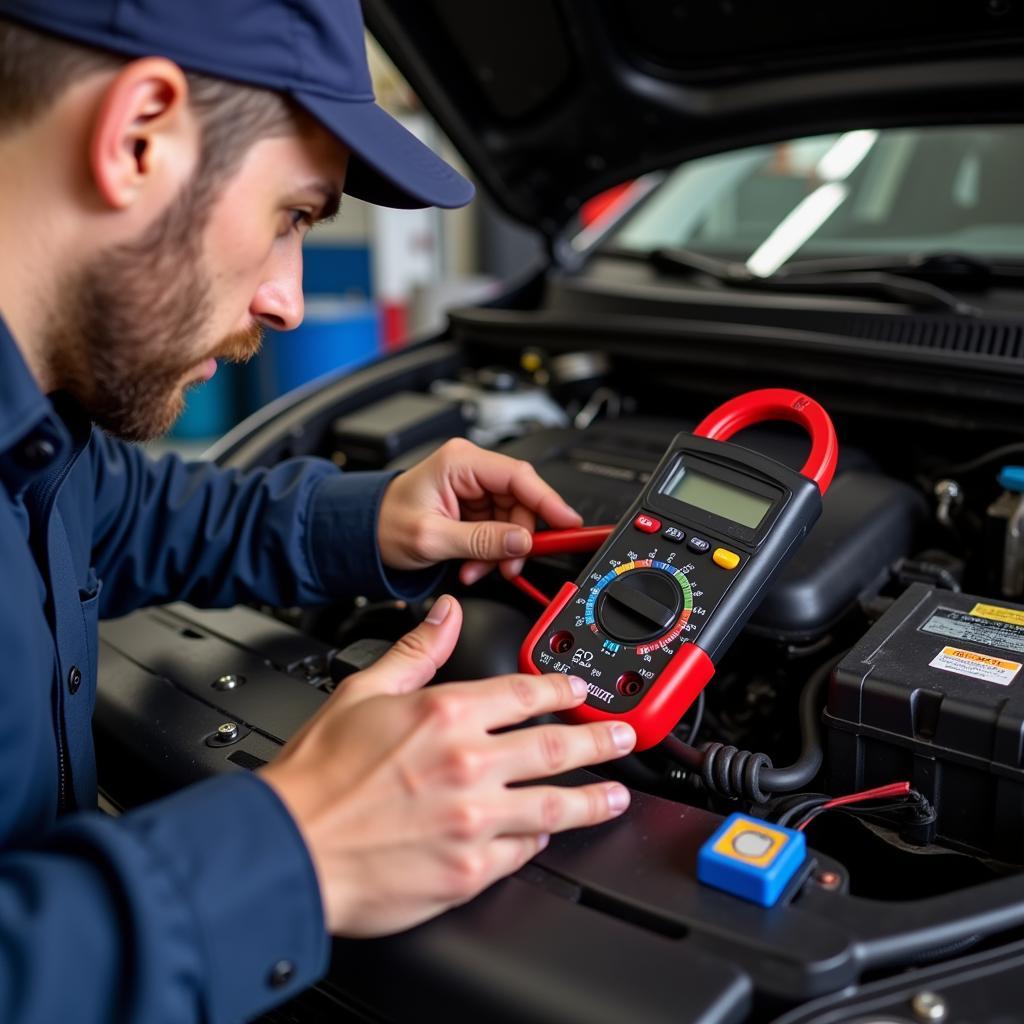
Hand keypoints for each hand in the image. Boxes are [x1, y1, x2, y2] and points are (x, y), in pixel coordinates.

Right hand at [259, 595, 634, 936]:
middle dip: (600, 742)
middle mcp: (469, 765)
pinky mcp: (470, 870)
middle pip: (556, 749)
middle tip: (623, 738)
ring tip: (616, 795)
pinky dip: (539, 841)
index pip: (524, 693)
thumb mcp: (362, 693)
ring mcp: (475, 821)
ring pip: (555, 806)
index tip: (577, 693)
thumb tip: (445, 614)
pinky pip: (522, 853)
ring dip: (594, 799)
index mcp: (446, 715)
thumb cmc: (317, 777)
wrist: (288, 849)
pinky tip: (546, 836)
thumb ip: (416, 652)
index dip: (559, 690)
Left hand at [377, 438, 582, 584]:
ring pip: (512, 520)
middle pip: (521, 501)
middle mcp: (471, 469)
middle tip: (509, 566)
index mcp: (461, 462)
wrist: (361, 535)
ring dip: (502, 551)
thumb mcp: (432, 538)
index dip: (549, 502)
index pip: (519, 477)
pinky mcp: (473, 506)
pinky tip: (474, 565)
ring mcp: (473, 488)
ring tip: (479, 570)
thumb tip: (522, 542)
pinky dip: (491, 552)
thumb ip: (481, 540)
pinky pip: (499, 529)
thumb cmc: (383, 524)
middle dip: (518, 539)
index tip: (568, 524)